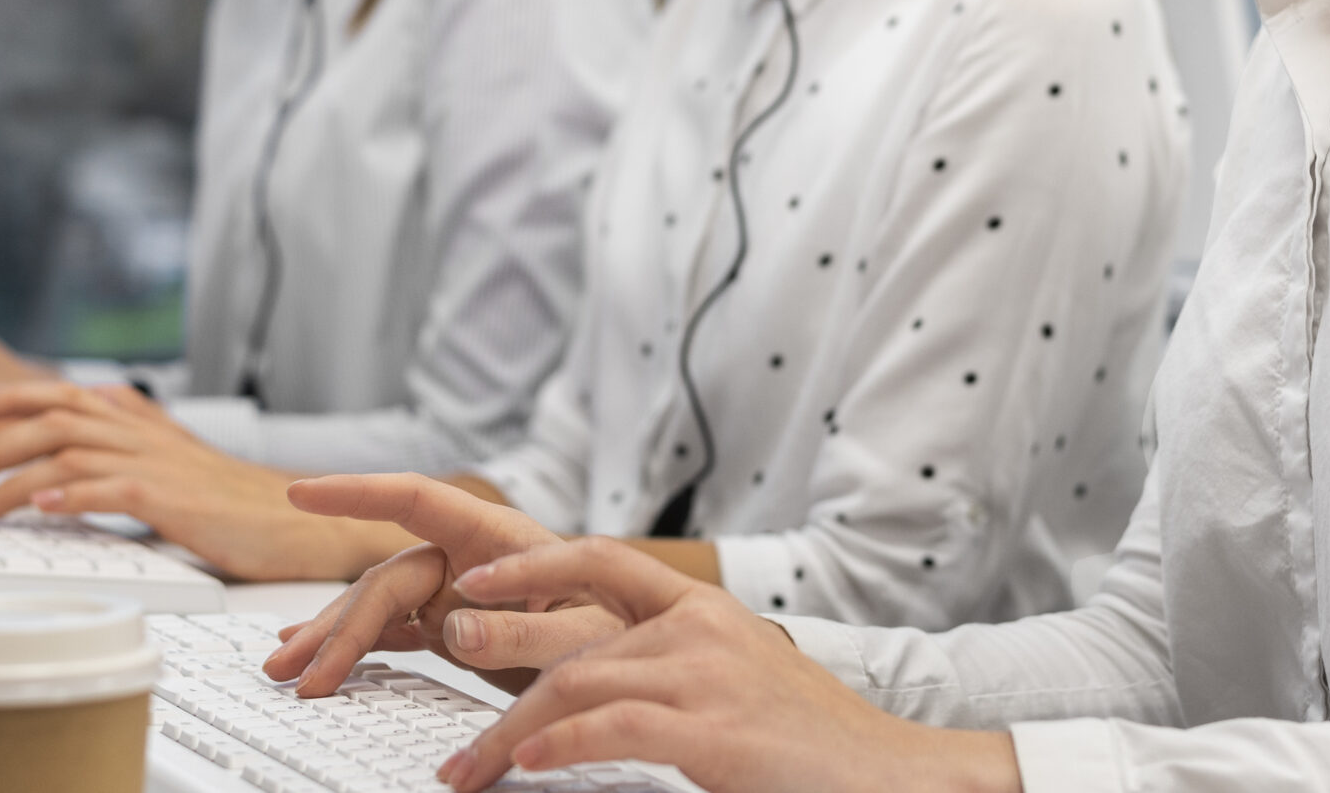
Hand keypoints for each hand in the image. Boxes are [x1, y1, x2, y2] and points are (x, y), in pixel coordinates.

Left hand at [0, 382, 365, 581]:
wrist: (296, 518)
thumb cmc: (228, 501)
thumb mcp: (165, 463)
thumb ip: (114, 448)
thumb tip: (56, 448)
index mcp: (135, 419)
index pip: (50, 394)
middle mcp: (139, 431)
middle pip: (47, 412)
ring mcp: (155, 462)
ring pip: (65, 451)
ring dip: (7, 477)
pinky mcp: (171, 498)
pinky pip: (111, 490)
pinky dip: (69, 497)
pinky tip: (39, 509)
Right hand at [266, 474, 622, 696]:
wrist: (644, 665)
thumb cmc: (627, 633)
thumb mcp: (586, 635)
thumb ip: (525, 628)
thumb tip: (456, 627)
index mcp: (500, 538)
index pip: (419, 501)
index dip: (359, 493)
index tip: (302, 492)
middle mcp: (471, 559)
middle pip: (388, 577)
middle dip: (337, 620)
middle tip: (295, 667)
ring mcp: (461, 594)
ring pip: (383, 609)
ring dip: (337, 639)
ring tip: (290, 671)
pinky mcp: (459, 628)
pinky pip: (398, 634)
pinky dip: (361, 648)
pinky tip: (327, 664)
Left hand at [438, 539, 1021, 792]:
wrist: (895, 777)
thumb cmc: (809, 750)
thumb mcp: (731, 694)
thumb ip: (663, 681)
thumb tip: (584, 705)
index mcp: (702, 611)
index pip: (600, 559)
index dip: (529, 565)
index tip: (470, 585)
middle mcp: (698, 628)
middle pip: (568, 638)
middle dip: (489, 661)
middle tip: (434, 691)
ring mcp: (707, 674)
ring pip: (575, 687)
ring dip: (506, 736)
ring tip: (463, 773)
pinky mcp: (713, 730)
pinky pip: (614, 728)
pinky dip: (560, 748)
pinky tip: (525, 770)